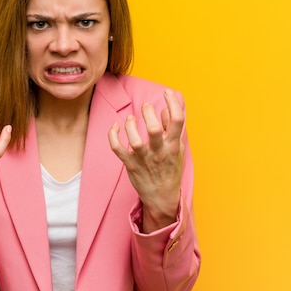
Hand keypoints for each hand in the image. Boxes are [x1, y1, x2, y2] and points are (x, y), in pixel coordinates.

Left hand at [108, 89, 184, 232]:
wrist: (161, 197)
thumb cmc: (169, 169)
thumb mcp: (177, 149)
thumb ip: (172, 128)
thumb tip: (165, 109)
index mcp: (173, 146)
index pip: (177, 121)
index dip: (173, 103)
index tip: (167, 93)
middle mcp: (159, 152)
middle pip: (153, 129)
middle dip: (148, 113)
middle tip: (145, 106)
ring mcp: (143, 159)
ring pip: (134, 140)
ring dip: (130, 125)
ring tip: (130, 119)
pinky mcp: (130, 164)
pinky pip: (117, 148)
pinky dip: (113, 136)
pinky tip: (115, 127)